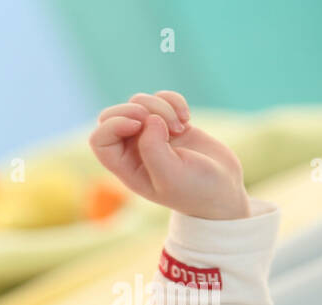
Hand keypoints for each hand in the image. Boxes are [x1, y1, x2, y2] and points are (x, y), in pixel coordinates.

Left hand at [89, 90, 249, 219]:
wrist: (222, 189)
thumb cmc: (195, 190)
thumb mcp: (172, 176)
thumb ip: (154, 149)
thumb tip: (148, 119)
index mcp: (125, 167)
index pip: (99, 139)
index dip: (114, 124)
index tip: (139, 124)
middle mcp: (132, 149)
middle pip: (113, 115)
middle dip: (136, 109)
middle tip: (158, 119)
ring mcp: (150, 134)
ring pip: (139, 103)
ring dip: (160, 107)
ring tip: (179, 127)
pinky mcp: (169, 123)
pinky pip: (161, 99)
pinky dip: (174, 101)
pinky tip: (186, 118)